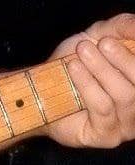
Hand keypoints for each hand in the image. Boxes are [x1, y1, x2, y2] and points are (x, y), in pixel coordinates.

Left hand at [46, 12, 134, 148]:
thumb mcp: (97, 36)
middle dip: (124, 60)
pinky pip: (103, 109)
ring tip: (83, 52)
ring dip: (102, 70)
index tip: (112, 38)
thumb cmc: (75, 62)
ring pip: (125, 96)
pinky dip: (88, 84)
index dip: (134, 54)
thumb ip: (121, 27)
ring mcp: (127, 125)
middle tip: (103, 43)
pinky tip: (74, 69)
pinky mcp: (107, 136)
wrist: (40, 89)